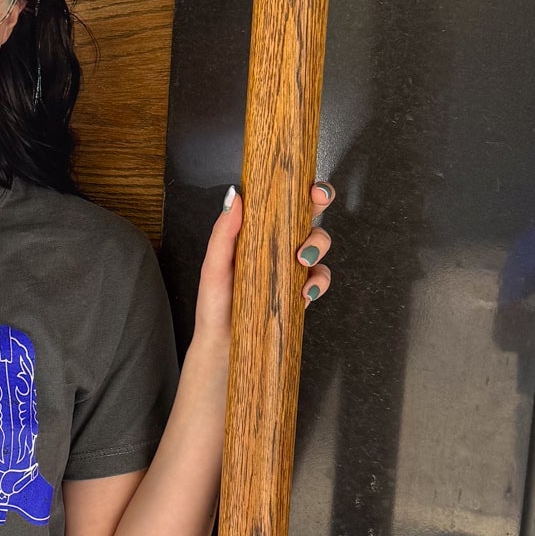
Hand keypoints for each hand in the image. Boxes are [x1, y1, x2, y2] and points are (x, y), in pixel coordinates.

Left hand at [194, 180, 335, 350]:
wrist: (222, 347)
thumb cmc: (214, 305)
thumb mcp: (214, 267)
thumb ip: (223, 233)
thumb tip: (236, 196)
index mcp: (257, 234)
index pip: (283, 203)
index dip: (303, 190)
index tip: (311, 188)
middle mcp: (277, 247)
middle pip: (308, 217)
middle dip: (320, 209)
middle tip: (313, 212)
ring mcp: (290, 269)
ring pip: (318, 247)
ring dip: (318, 248)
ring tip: (302, 261)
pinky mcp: (299, 292)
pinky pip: (319, 280)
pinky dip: (317, 283)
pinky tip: (302, 293)